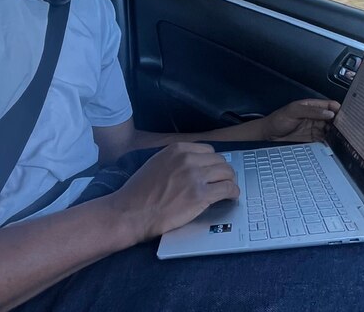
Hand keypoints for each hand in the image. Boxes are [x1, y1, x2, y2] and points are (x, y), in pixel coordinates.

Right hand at [106, 142, 238, 241]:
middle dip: (223, 171)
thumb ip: (176, 161)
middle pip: (220, 160)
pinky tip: (232, 197)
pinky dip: (233, 193)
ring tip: (229, 189)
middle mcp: (188, 160)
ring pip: (226, 173)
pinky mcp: (201, 196)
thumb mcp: (156, 163)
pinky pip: (227, 189)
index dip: (213, 162)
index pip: (208, 150)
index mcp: (177, 150)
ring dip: (230, 181)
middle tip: (224, 181)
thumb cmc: (138, 192)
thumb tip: (194, 164)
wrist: (130, 212)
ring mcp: (195, 177)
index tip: (214, 170)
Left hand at [259, 99, 340, 141]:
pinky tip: (335, 145)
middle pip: (333, 118)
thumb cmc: (279, 119)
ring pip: (330, 129)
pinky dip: (330, 141)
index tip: (348, 116)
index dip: (339, 110)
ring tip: (345, 139)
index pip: (330, 105)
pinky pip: (324, 138)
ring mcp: (315, 127)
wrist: (268, 134)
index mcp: (312, 106)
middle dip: (341, 123)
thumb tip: (330, 113)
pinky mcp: (312, 138)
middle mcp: (316, 116)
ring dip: (337, 133)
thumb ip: (312, 111)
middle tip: (350, 130)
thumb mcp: (294, 112)